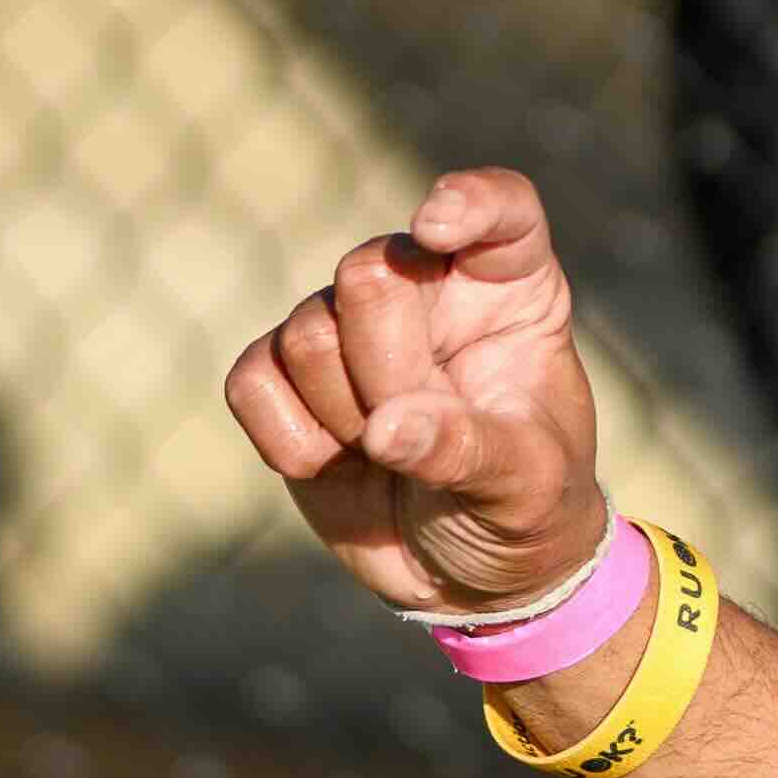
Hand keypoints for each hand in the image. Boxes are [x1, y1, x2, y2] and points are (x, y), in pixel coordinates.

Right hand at [224, 166, 609, 624]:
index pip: (499, 210)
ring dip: (341, 414)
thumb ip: (468, 448)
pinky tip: (330, 466)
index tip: (436, 228)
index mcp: (510, 290)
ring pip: (307, 331)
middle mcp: (425, 289)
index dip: (467, 202)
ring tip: (383, 457)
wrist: (465, 575)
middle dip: (385, 369)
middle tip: (417, 432)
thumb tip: (385, 428)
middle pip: (369, 272)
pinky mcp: (286, 381)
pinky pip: (251, 381)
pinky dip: (284, 437)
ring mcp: (348, 330)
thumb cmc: (523, 512)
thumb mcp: (526, 487)